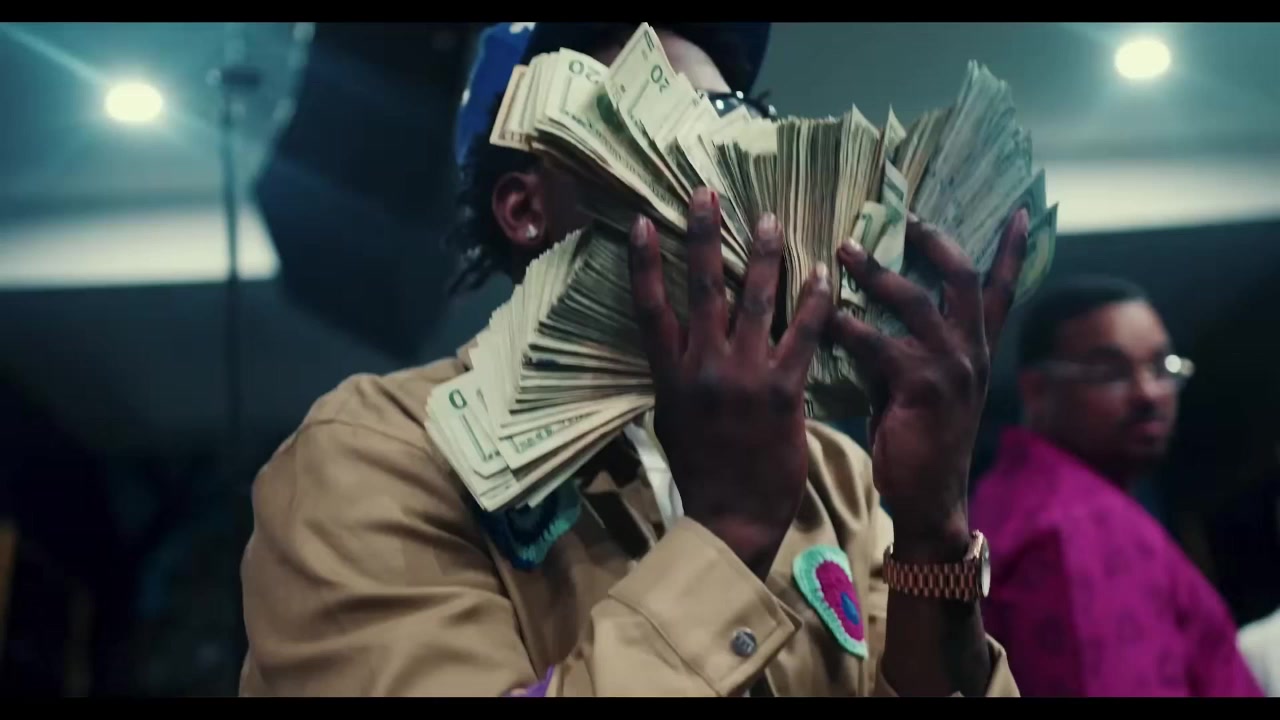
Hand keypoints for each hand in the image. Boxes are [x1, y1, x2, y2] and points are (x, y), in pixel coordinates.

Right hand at [629, 187, 833, 576]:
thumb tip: (672, 345)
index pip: (650, 308)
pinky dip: (813, 302)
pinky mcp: (783, 391)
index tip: (644, 222)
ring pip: (754, 301)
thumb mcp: (670, 421)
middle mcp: (702, 366)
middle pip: (701, 289)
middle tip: (708, 193)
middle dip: (703, 236)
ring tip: (769, 218)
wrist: (732, 515)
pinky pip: (802, 335)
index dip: (645, 263)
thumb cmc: (701, 470)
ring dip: (762, 255)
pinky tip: (821, 273)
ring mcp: (744, 375)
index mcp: (670, 375)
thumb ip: (674, 378)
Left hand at [829, 211, 1029, 557]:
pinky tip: (824, 316)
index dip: (1014, 249)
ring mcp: (953, 368)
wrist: (930, 498)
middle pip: (963, 277)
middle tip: (901, 216)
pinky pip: (879, 343)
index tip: (1020, 209)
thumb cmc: (918, 439)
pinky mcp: (923, 387)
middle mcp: (974, 352)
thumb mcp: (919, 383)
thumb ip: (903, 344)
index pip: (1003, 289)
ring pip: (915, 300)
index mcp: (979, 349)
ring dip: (877, 271)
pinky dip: (848, 325)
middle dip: (933, 240)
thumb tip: (862, 304)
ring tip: (845, 250)